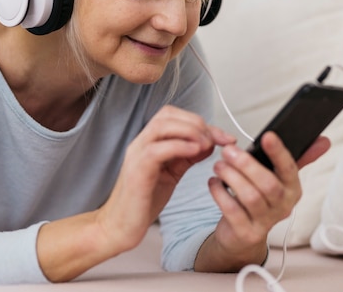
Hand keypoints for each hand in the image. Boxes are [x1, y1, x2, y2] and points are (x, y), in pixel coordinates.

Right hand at [97, 105, 235, 251]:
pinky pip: (157, 150)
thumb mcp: (171, 173)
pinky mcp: (137, 171)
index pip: (173, 116)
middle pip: (168, 115)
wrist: (120, 227)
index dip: (199, 122)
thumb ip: (187, 156)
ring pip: (161, 126)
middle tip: (217, 140)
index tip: (223, 137)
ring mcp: (136, 155)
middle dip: (197, 123)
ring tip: (207, 144)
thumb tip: (209, 142)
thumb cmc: (143, 202)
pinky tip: (196, 152)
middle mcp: (140, 143)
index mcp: (148, 142)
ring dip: (189, 131)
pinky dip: (179, 146)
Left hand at [196, 132, 329, 270]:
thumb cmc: (259, 200)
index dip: (279, 152)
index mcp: (293, 189)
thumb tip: (322, 140)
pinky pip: (232, 211)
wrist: (241, 236)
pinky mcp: (246, 233)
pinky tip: (213, 182)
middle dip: (246, 164)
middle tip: (228, 151)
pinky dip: (219, 193)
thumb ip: (297, 158)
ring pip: (250, 196)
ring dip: (231, 177)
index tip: (267, 136)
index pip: (290, 169)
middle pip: (268, 184)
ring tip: (219, 166)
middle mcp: (283, 206)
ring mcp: (265, 222)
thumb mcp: (278, 178)